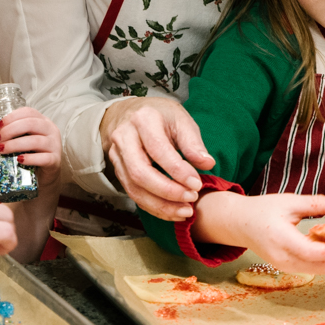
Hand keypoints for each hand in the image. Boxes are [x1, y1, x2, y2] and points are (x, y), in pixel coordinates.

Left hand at [0, 106, 61, 187]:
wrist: (43, 176)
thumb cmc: (30, 155)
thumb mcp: (17, 143)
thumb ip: (3, 138)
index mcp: (41, 121)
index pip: (28, 112)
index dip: (11, 117)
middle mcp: (50, 130)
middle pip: (31, 123)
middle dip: (10, 130)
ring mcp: (54, 145)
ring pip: (35, 141)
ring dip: (15, 144)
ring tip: (1, 150)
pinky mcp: (55, 161)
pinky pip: (43, 158)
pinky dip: (30, 159)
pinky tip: (19, 160)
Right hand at [100, 97, 214, 220]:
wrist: (132, 113)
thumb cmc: (161, 116)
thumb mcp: (181, 120)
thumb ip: (193, 143)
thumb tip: (207, 163)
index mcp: (143, 119)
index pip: (158, 150)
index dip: (178, 171)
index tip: (197, 184)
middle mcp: (124, 137)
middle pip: (140, 172)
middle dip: (168, 191)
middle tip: (191, 198)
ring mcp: (117, 155)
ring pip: (134, 187)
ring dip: (161, 205)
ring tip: (185, 211)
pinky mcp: (117, 170)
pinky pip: (133, 194)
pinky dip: (153, 206)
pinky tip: (172, 211)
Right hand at [194, 191, 324, 275]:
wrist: (239, 223)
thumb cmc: (262, 210)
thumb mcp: (289, 201)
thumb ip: (316, 203)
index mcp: (280, 238)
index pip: (310, 252)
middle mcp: (282, 257)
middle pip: (317, 266)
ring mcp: (283, 265)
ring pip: (316, 270)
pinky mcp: (286, 268)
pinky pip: (310, 269)